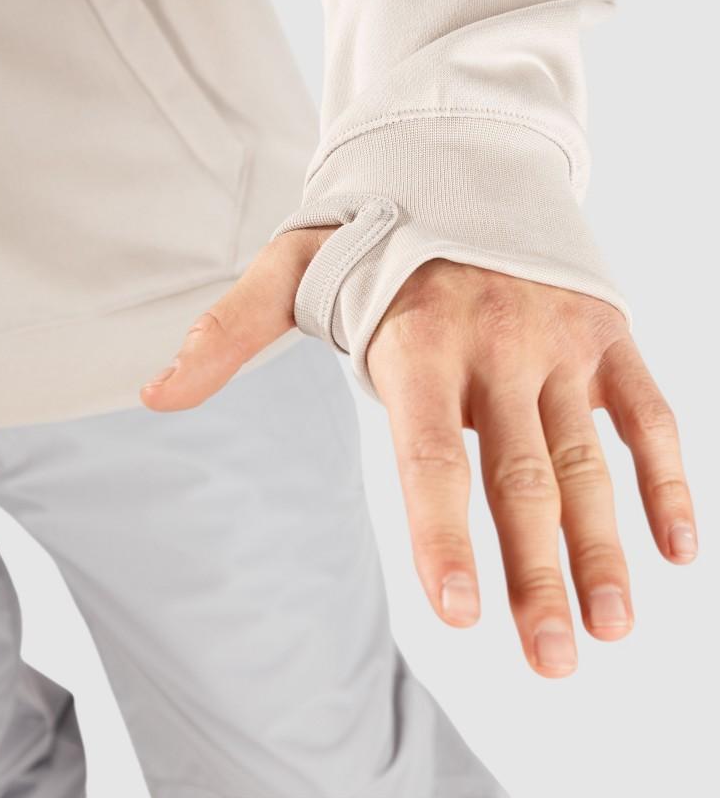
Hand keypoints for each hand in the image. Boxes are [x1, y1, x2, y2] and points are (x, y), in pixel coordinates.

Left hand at [140, 232, 697, 677]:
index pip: (428, 450)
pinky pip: (649, 411)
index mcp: (419, 336)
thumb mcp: (292, 266)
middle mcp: (498, 344)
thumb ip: (229, 331)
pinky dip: (669, 476)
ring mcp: (560, 340)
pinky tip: (679, 549)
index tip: (456, 610)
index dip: (441, 530)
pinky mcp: (606, 333)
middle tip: (548, 661)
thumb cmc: (376, 235)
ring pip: (588, 457)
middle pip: (519, 474)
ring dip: (604, 546)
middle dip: (536, 573)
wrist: (466, 159)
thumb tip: (153, 395)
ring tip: (609, 627)